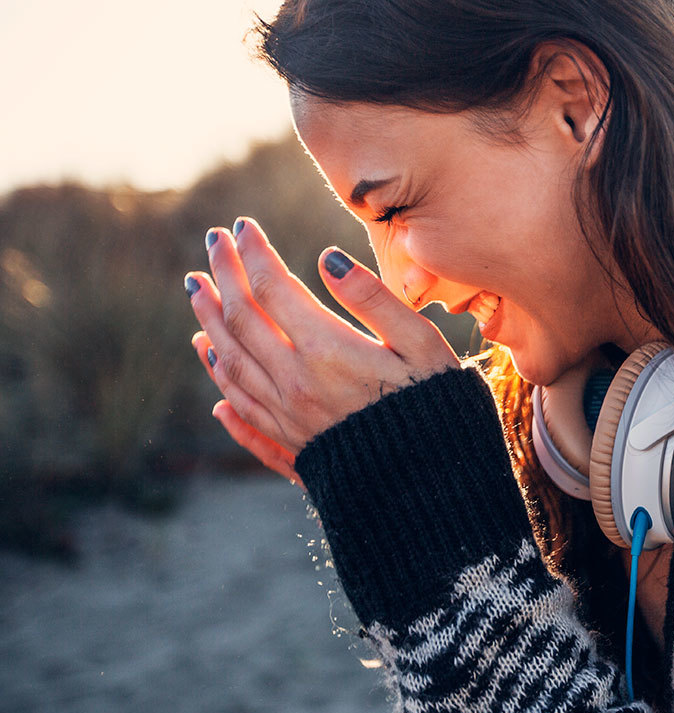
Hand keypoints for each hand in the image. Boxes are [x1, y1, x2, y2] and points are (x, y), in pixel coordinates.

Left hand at [185, 217, 460, 484]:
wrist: (434, 487)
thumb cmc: (438, 406)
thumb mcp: (423, 344)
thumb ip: (375, 299)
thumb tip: (328, 258)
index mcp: (327, 350)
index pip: (272, 288)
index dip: (253, 253)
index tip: (241, 225)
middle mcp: (296, 382)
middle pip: (241, 319)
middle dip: (222, 275)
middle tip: (211, 242)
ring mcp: (288, 415)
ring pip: (230, 360)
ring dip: (208, 320)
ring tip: (196, 290)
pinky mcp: (292, 443)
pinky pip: (241, 406)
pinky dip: (219, 378)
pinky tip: (210, 361)